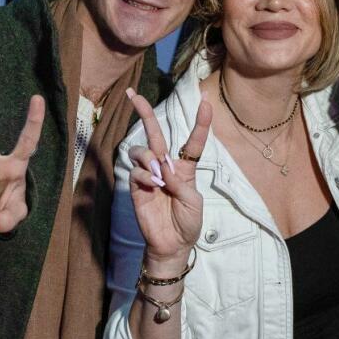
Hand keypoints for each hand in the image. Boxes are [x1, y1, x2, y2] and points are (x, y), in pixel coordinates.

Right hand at [125, 87, 211, 267]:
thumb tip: (161, 169)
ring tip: (159, 175)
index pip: (192, 140)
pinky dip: (144, 175)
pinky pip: (136, 170)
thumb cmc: (188, 222)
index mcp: (185, 168)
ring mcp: (149, 175)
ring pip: (141, 150)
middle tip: (132, 94)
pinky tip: (153, 186)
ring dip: (149, 157)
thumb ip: (180, 182)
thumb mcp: (194, 201)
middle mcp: (165, 166)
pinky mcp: (136, 187)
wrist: (172, 244)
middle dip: (144, 112)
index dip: (200, 121)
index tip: (206, 100)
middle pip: (155, 133)